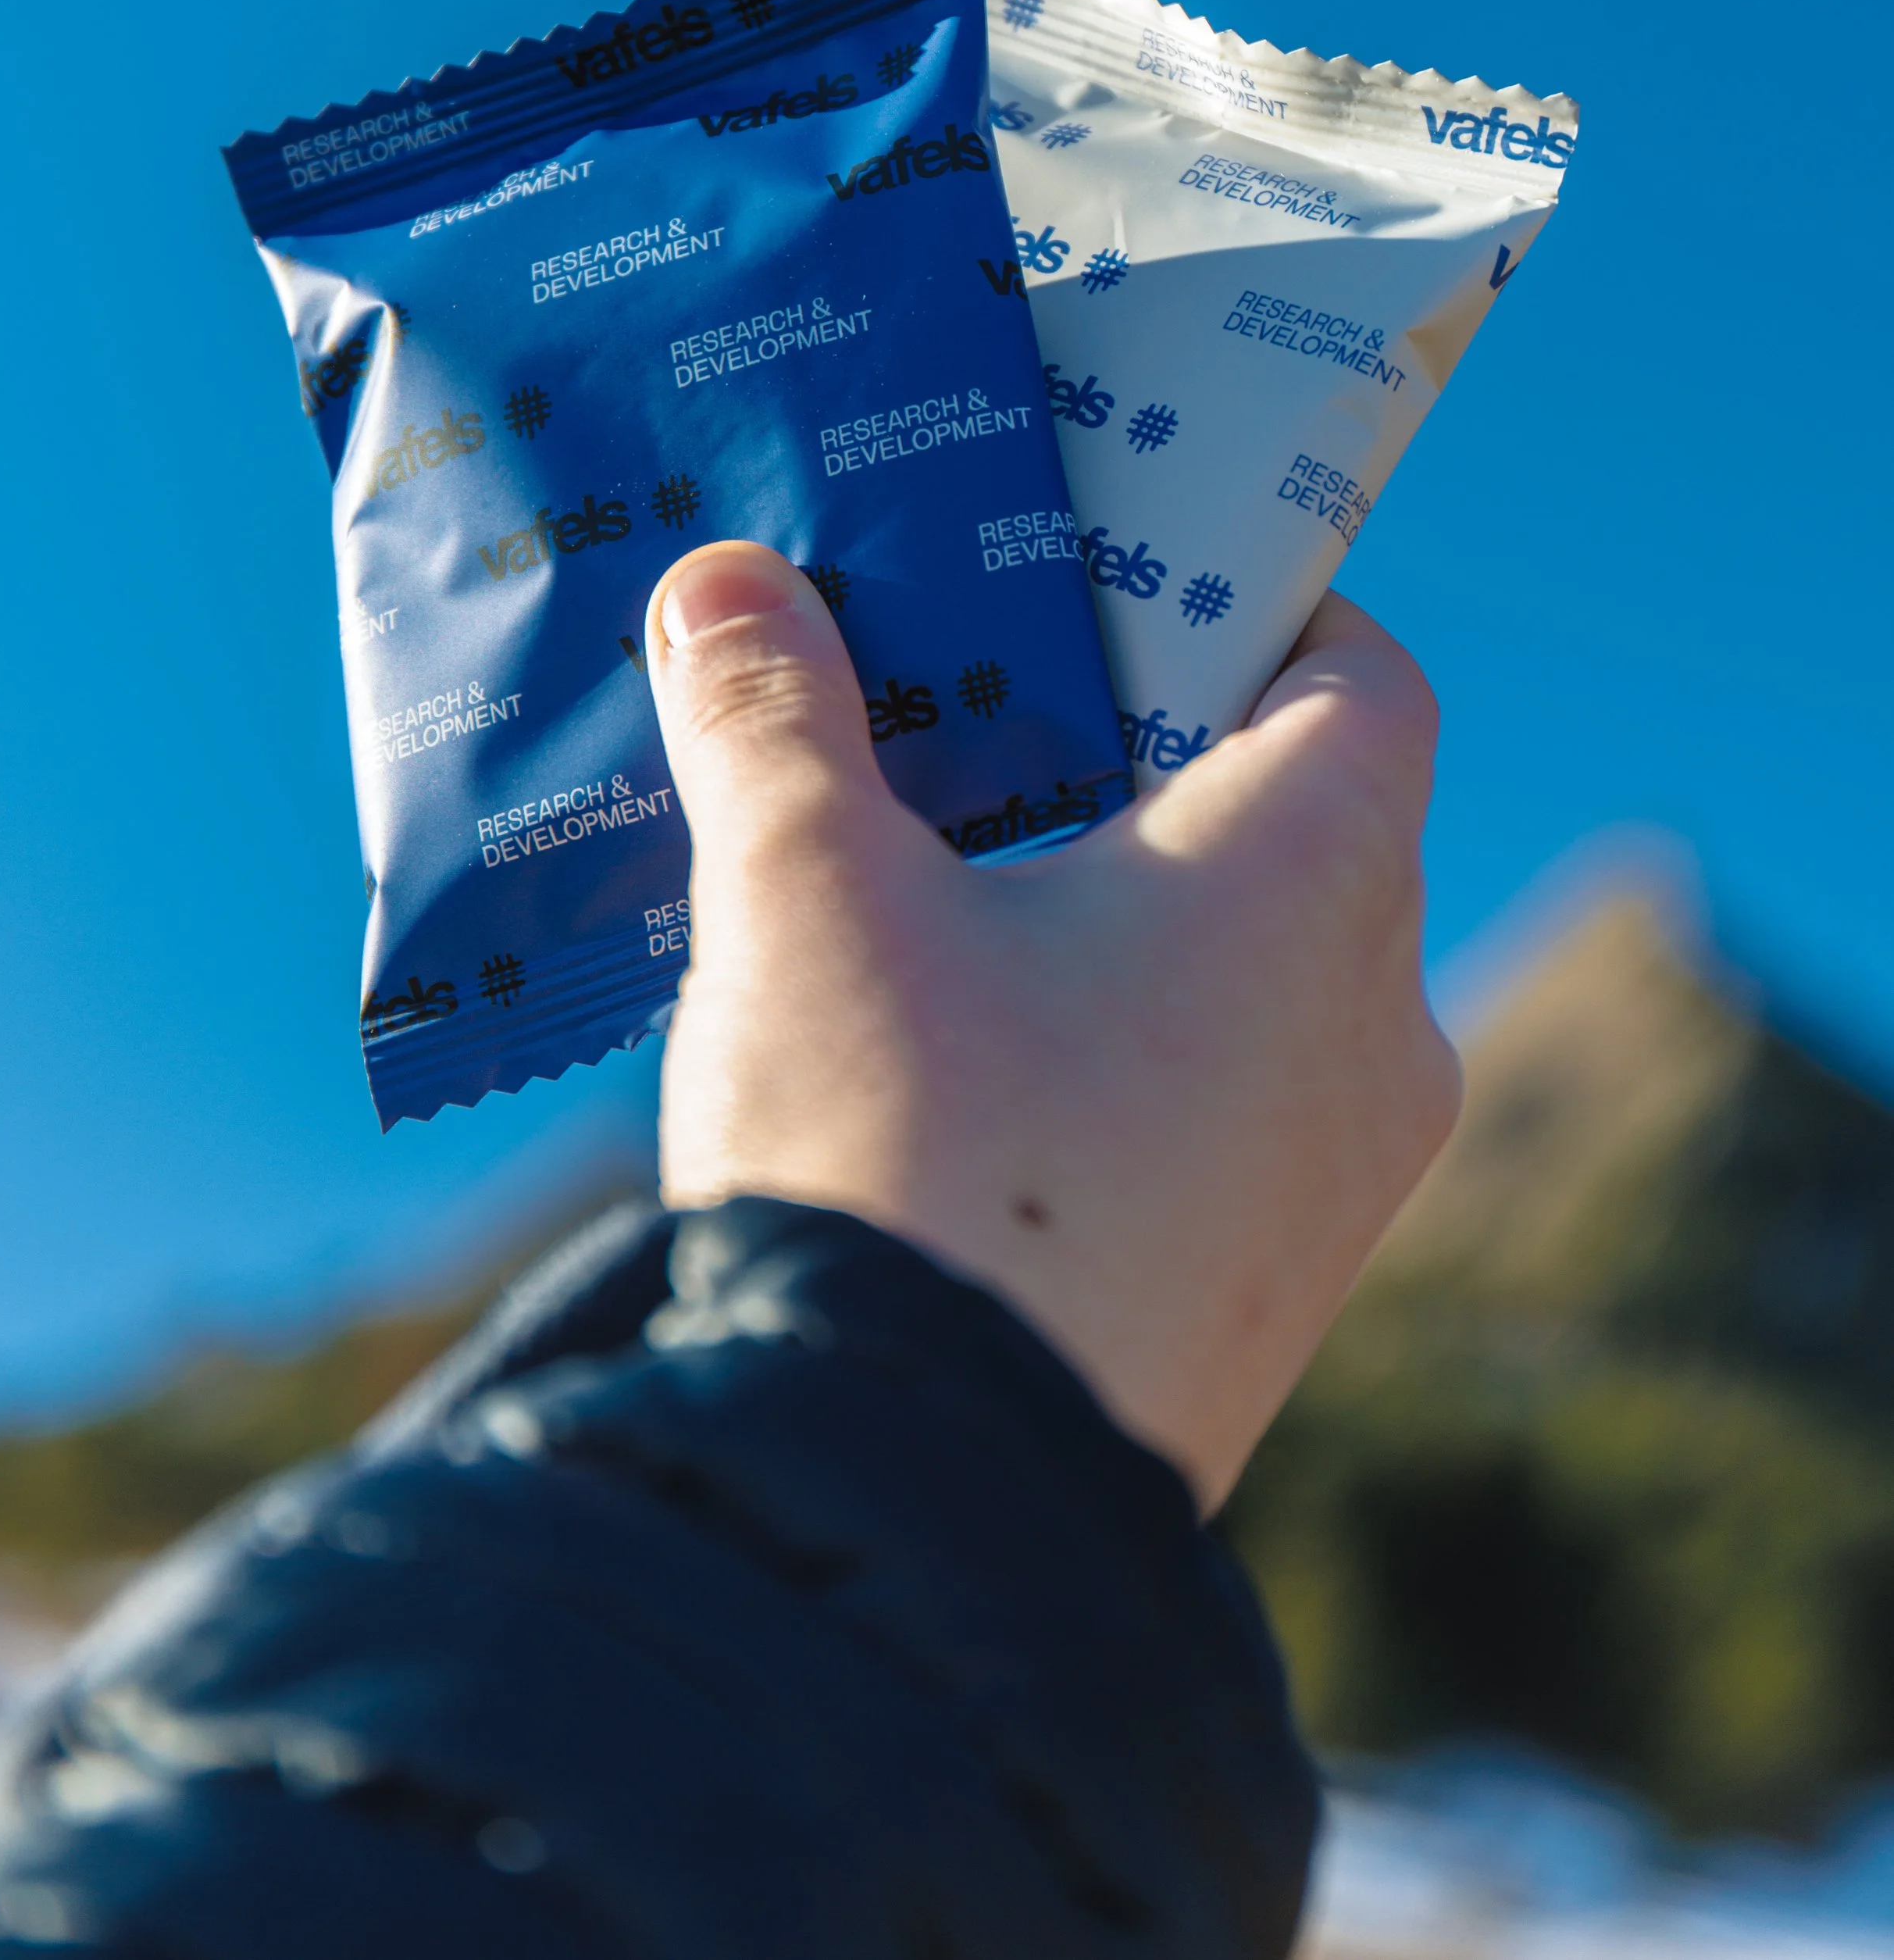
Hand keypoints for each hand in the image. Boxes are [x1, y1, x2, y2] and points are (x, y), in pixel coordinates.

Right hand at [646, 546, 1459, 1509]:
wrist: (919, 1519)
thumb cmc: (906, 1152)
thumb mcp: (809, 898)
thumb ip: (772, 718)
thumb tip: (722, 579)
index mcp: (1319, 876)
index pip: (1362, 674)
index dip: (1250, 604)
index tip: (1113, 588)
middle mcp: (1375, 1022)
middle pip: (1297, 818)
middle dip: (1133, 756)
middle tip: (974, 717)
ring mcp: (1336, 1180)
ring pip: (1253, 977)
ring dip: (1113, 914)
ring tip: (934, 889)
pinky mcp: (1264, 1297)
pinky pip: (1219, 1115)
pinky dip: (1115, 1053)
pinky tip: (951, 1065)